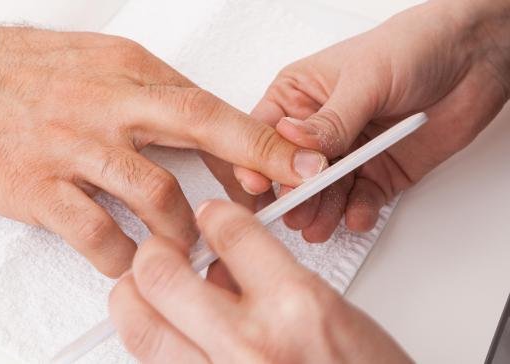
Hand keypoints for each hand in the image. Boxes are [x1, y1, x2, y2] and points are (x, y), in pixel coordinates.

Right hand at [0, 27, 325, 276]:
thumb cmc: (41, 77)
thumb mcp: (111, 69)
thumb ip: (165, 103)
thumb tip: (222, 140)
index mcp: (131, 75)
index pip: (212, 107)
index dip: (261, 139)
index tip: (303, 164)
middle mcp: (108, 106)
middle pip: (196, 128)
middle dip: (247, 166)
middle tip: (277, 202)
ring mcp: (73, 147)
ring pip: (152, 194)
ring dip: (179, 230)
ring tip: (183, 245)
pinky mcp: (38, 187)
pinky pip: (96, 232)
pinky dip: (122, 255)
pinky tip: (129, 259)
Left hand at [110, 200, 411, 363]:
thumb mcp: (331, 311)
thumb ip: (271, 278)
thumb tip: (220, 263)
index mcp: (296, 306)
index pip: (231, 233)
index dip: (215, 216)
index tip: (211, 217)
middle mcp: (252, 346)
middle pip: (161, 275)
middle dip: (154, 252)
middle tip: (162, 251)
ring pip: (139, 327)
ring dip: (135, 297)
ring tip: (149, 289)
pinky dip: (156, 341)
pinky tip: (173, 332)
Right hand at [233, 0, 509, 241]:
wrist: (476, 60)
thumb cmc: (415, 46)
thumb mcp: (365, 78)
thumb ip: (331, 119)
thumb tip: (293, 139)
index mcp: (301, 97)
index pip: (266, 134)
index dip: (261, 161)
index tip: (263, 183)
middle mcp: (320, 129)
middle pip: (293, 171)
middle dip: (294, 195)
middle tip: (296, 212)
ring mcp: (348, 153)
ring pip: (324, 192)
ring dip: (322, 211)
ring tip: (320, 225)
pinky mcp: (377, 172)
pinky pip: (360, 199)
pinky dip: (358, 211)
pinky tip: (356, 215)